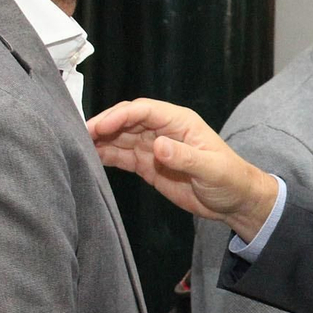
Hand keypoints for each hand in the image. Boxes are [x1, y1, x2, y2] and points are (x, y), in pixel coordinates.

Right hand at [86, 99, 277, 239]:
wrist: (235, 201)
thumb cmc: (230, 179)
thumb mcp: (210, 169)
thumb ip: (185, 157)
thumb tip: (158, 145)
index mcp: (179, 122)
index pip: (143, 111)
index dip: (120, 116)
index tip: (100, 127)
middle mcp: (163, 130)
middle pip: (126, 121)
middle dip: (103, 126)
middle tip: (79, 135)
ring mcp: (154, 147)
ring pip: (121, 138)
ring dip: (100, 140)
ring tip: (77, 146)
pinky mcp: (149, 165)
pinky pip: (123, 156)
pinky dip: (106, 156)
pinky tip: (90, 158)